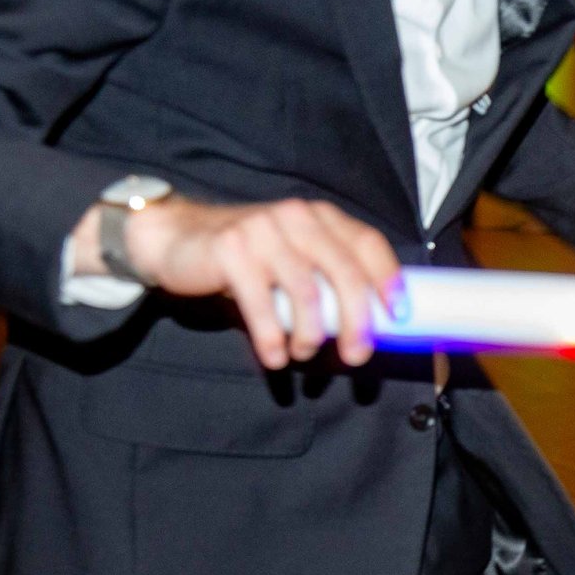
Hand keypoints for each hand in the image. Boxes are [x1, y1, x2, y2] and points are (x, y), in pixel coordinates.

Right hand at [70, 195, 400, 369]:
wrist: (177, 238)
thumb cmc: (249, 260)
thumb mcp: (295, 259)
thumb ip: (328, 278)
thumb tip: (373, 326)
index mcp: (320, 218)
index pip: (368, 244)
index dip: (388, 280)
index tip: (397, 317)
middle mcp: (295, 217)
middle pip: (344, 273)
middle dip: (358, 322)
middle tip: (357, 356)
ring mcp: (262, 230)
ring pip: (307, 292)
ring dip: (310, 335)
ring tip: (302, 353)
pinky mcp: (230, 249)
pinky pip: (262, 304)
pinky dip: (272, 338)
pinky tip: (274, 356)